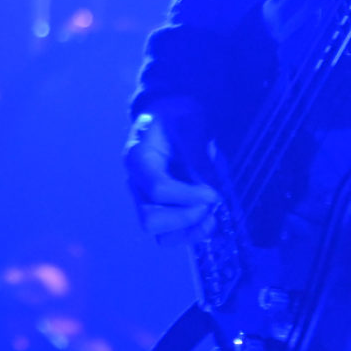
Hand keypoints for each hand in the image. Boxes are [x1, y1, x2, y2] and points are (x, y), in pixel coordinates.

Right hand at [125, 102, 221, 244]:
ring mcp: (145, 199)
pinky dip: (191, 235)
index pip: (158, 189)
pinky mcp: (159, 209)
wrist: (171, 115)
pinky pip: (170, 236)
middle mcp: (135, 184)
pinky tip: (209, 222)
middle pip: (150, 220)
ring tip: (211, 218)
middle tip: (209, 205)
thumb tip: (210, 192)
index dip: (189, 196)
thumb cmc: (178, 116)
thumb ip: (198, 157)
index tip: (214, 194)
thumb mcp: (190, 125)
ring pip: (160, 235)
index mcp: (137, 158)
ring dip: (189, 232)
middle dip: (185, 217)